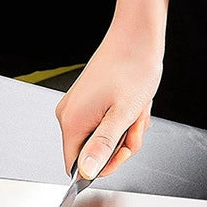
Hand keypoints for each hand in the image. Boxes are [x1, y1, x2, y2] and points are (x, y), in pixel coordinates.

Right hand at [55, 29, 161, 179]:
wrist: (137, 35)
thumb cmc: (133, 68)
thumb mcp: (123, 115)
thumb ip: (103, 146)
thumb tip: (86, 171)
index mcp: (71, 121)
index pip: (75, 167)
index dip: (101, 166)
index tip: (122, 149)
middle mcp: (68, 115)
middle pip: (92, 153)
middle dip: (119, 145)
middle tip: (134, 125)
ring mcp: (77, 107)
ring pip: (102, 139)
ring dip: (124, 131)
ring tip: (135, 110)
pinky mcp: (87, 101)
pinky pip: (104, 124)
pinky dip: (121, 119)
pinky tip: (131, 105)